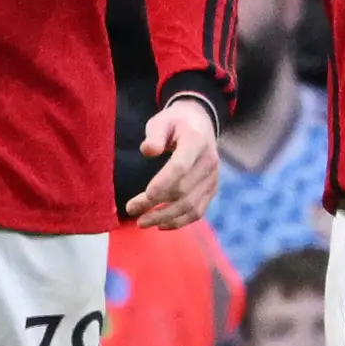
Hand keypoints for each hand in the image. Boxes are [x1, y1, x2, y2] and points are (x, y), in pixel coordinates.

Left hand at [127, 95, 220, 227]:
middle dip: (155, 204)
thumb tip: (148, 151)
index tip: (145, 196)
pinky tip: (161, 225)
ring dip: (165, 217)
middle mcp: (209, 161)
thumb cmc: (175, 123)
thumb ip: (154, 134)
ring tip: (142, 222)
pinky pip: (198, 211)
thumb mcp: (161, 120)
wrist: (200, 123)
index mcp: (196, 141)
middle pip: (183, 190)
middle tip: (131, 209)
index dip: (163, 183)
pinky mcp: (212, 189)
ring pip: (191, 205)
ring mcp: (213, 177)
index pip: (181, 166)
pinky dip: (180, 221)